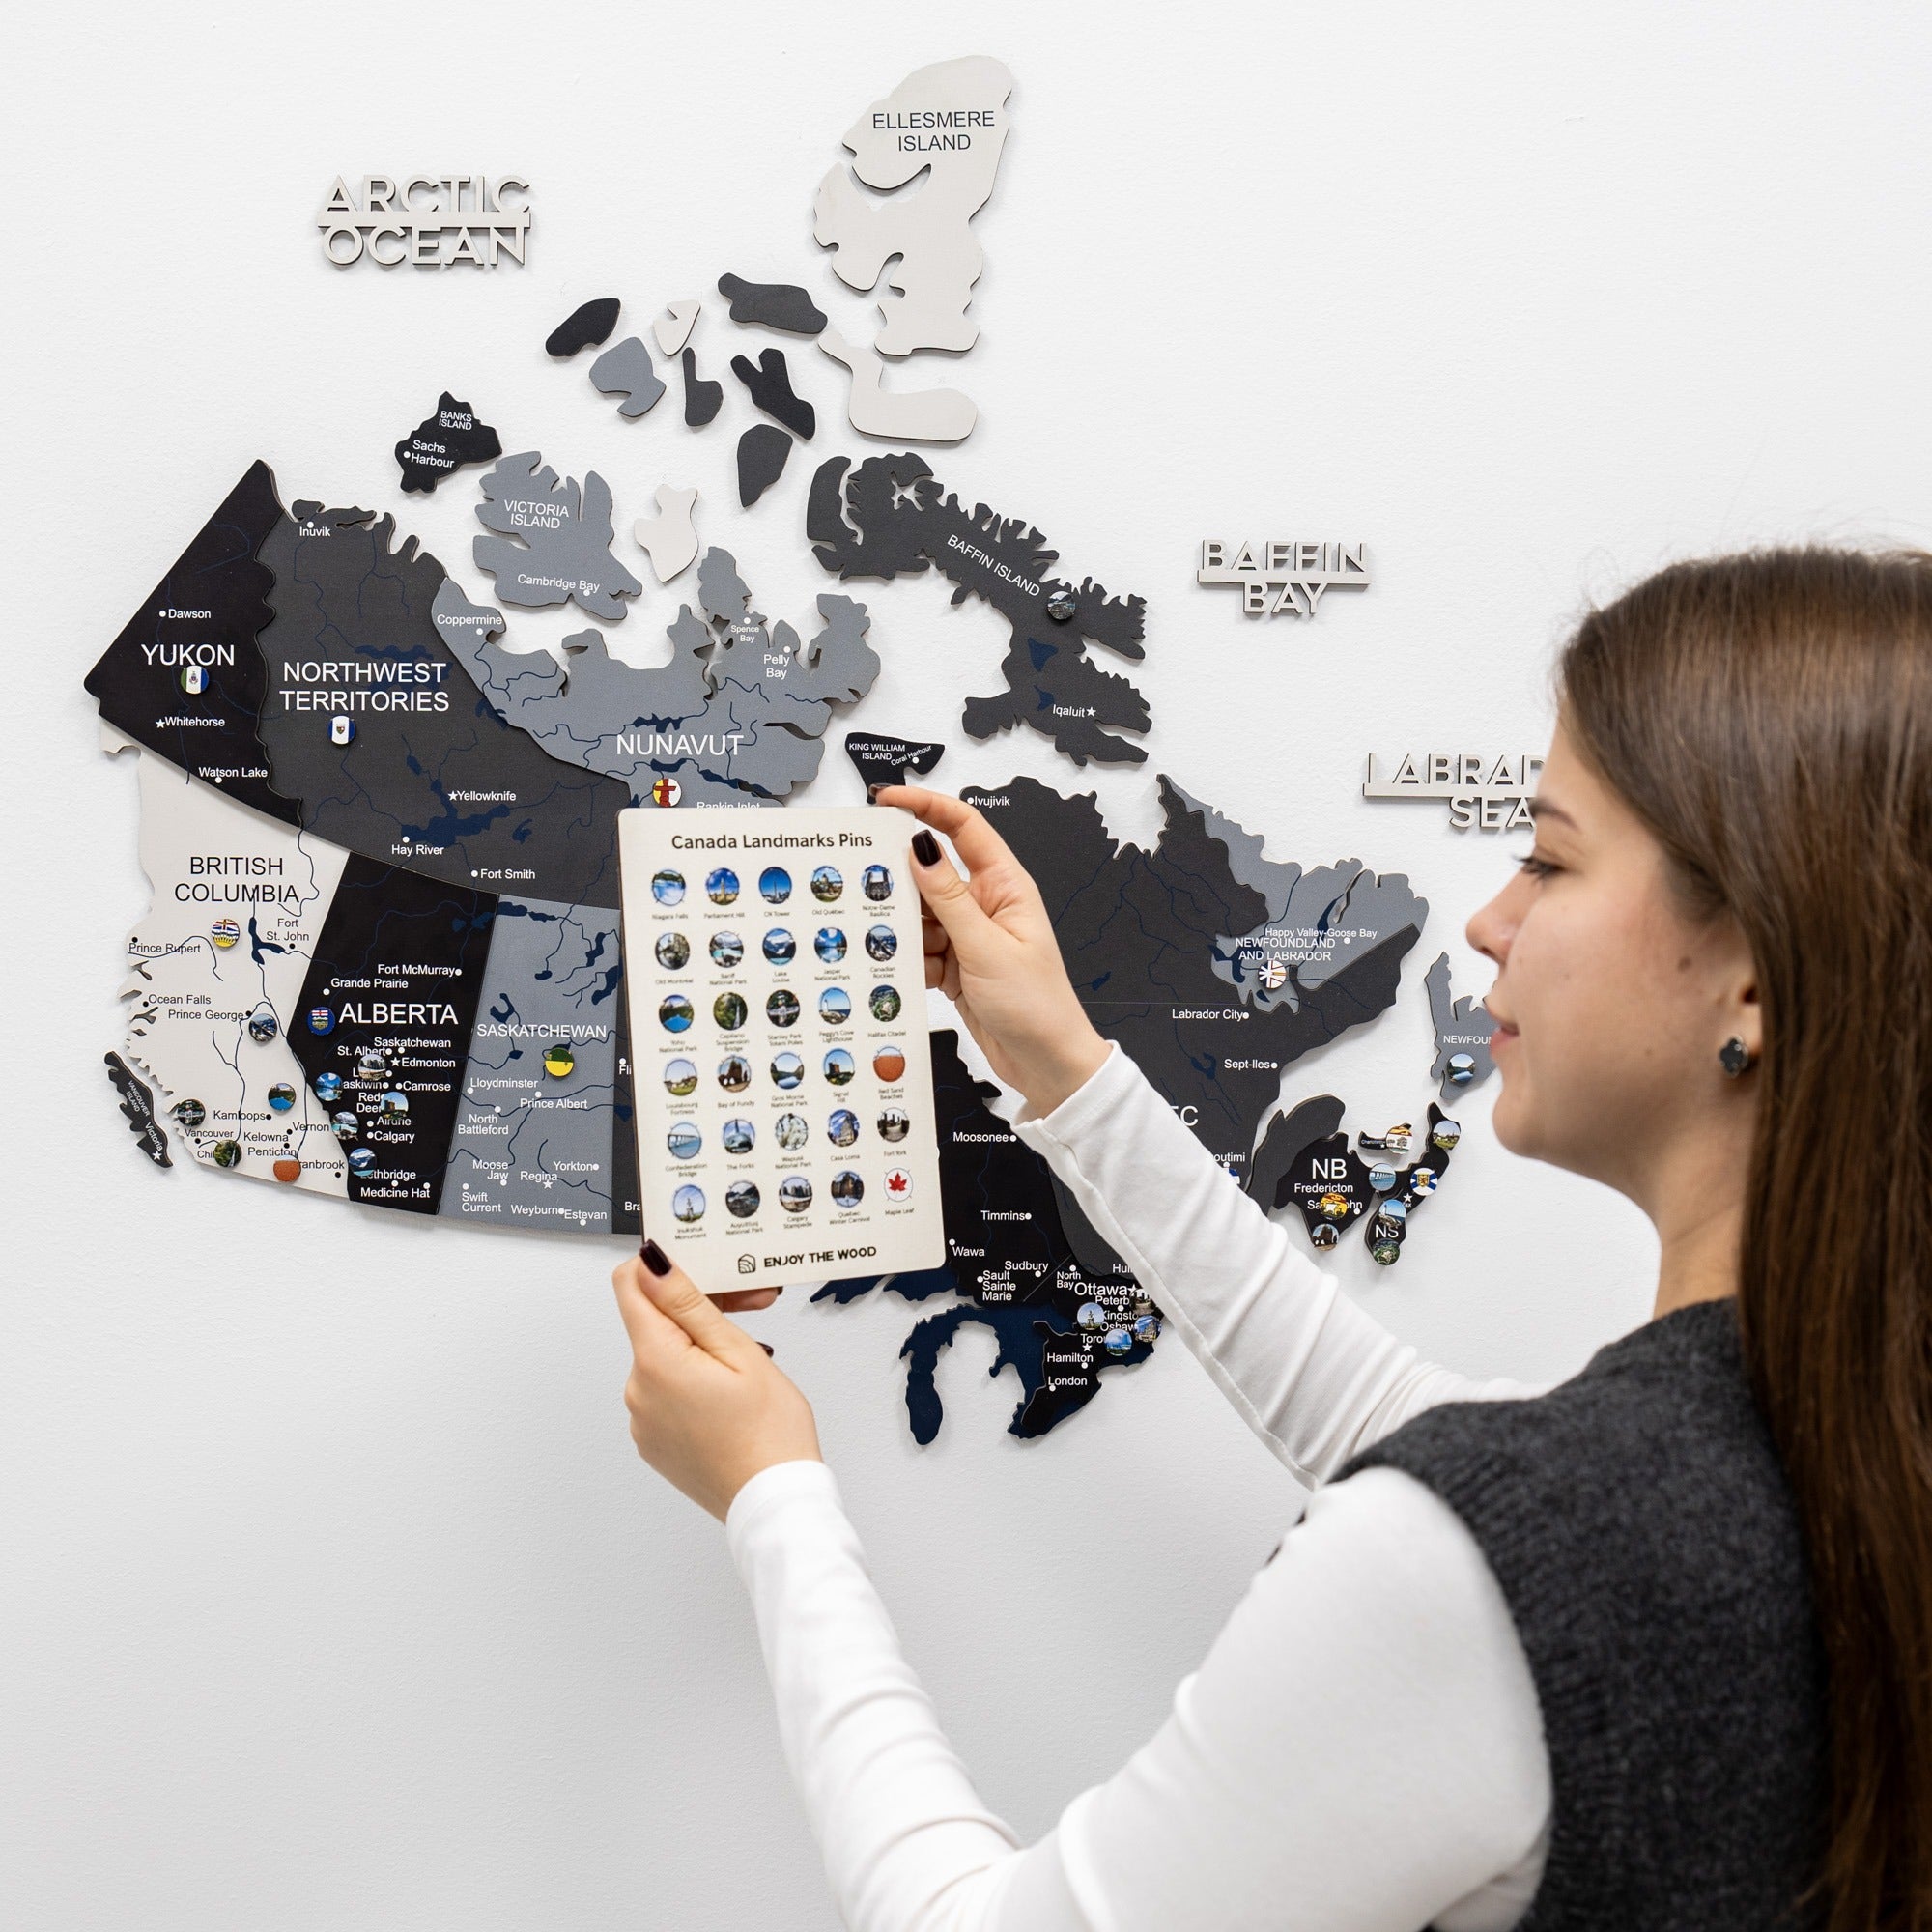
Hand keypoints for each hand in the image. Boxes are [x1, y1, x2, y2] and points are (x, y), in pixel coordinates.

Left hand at [613, 1243, 821, 1520]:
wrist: (774, 1503)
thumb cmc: (768, 1434)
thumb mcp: (738, 1352)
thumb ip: (690, 1304)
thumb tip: (652, 1264)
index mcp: (655, 1361)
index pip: (630, 1286)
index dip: (662, 1268)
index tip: (699, 1267)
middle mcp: (637, 1390)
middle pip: (655, 1322)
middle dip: (700, 1307)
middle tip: (752, 1307)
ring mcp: (643, 1419)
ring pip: (664, 1356)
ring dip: (702, 1345)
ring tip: (752, 1356)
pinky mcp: (654, 1440)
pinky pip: (667, 1390)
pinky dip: (695, 1379)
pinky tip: (733, 1389)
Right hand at [874, 784, 1109, 1116]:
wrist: (1047, 1065)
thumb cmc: (1036, 1006)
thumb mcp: (986, 948)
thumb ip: (948, 899)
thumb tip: (919, 848)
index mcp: (1005, 885)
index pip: (963, 826)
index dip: (926, 806)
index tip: (888, 799)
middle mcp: (986, 905)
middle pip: (932, 872)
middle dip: (901, 880)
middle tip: (867, 884)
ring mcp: (969, 936)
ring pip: (920, 915)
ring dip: (905, 929)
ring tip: (893, 943)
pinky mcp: (956, 966)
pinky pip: (920, 949)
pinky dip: (910, 959)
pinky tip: (907, 972)